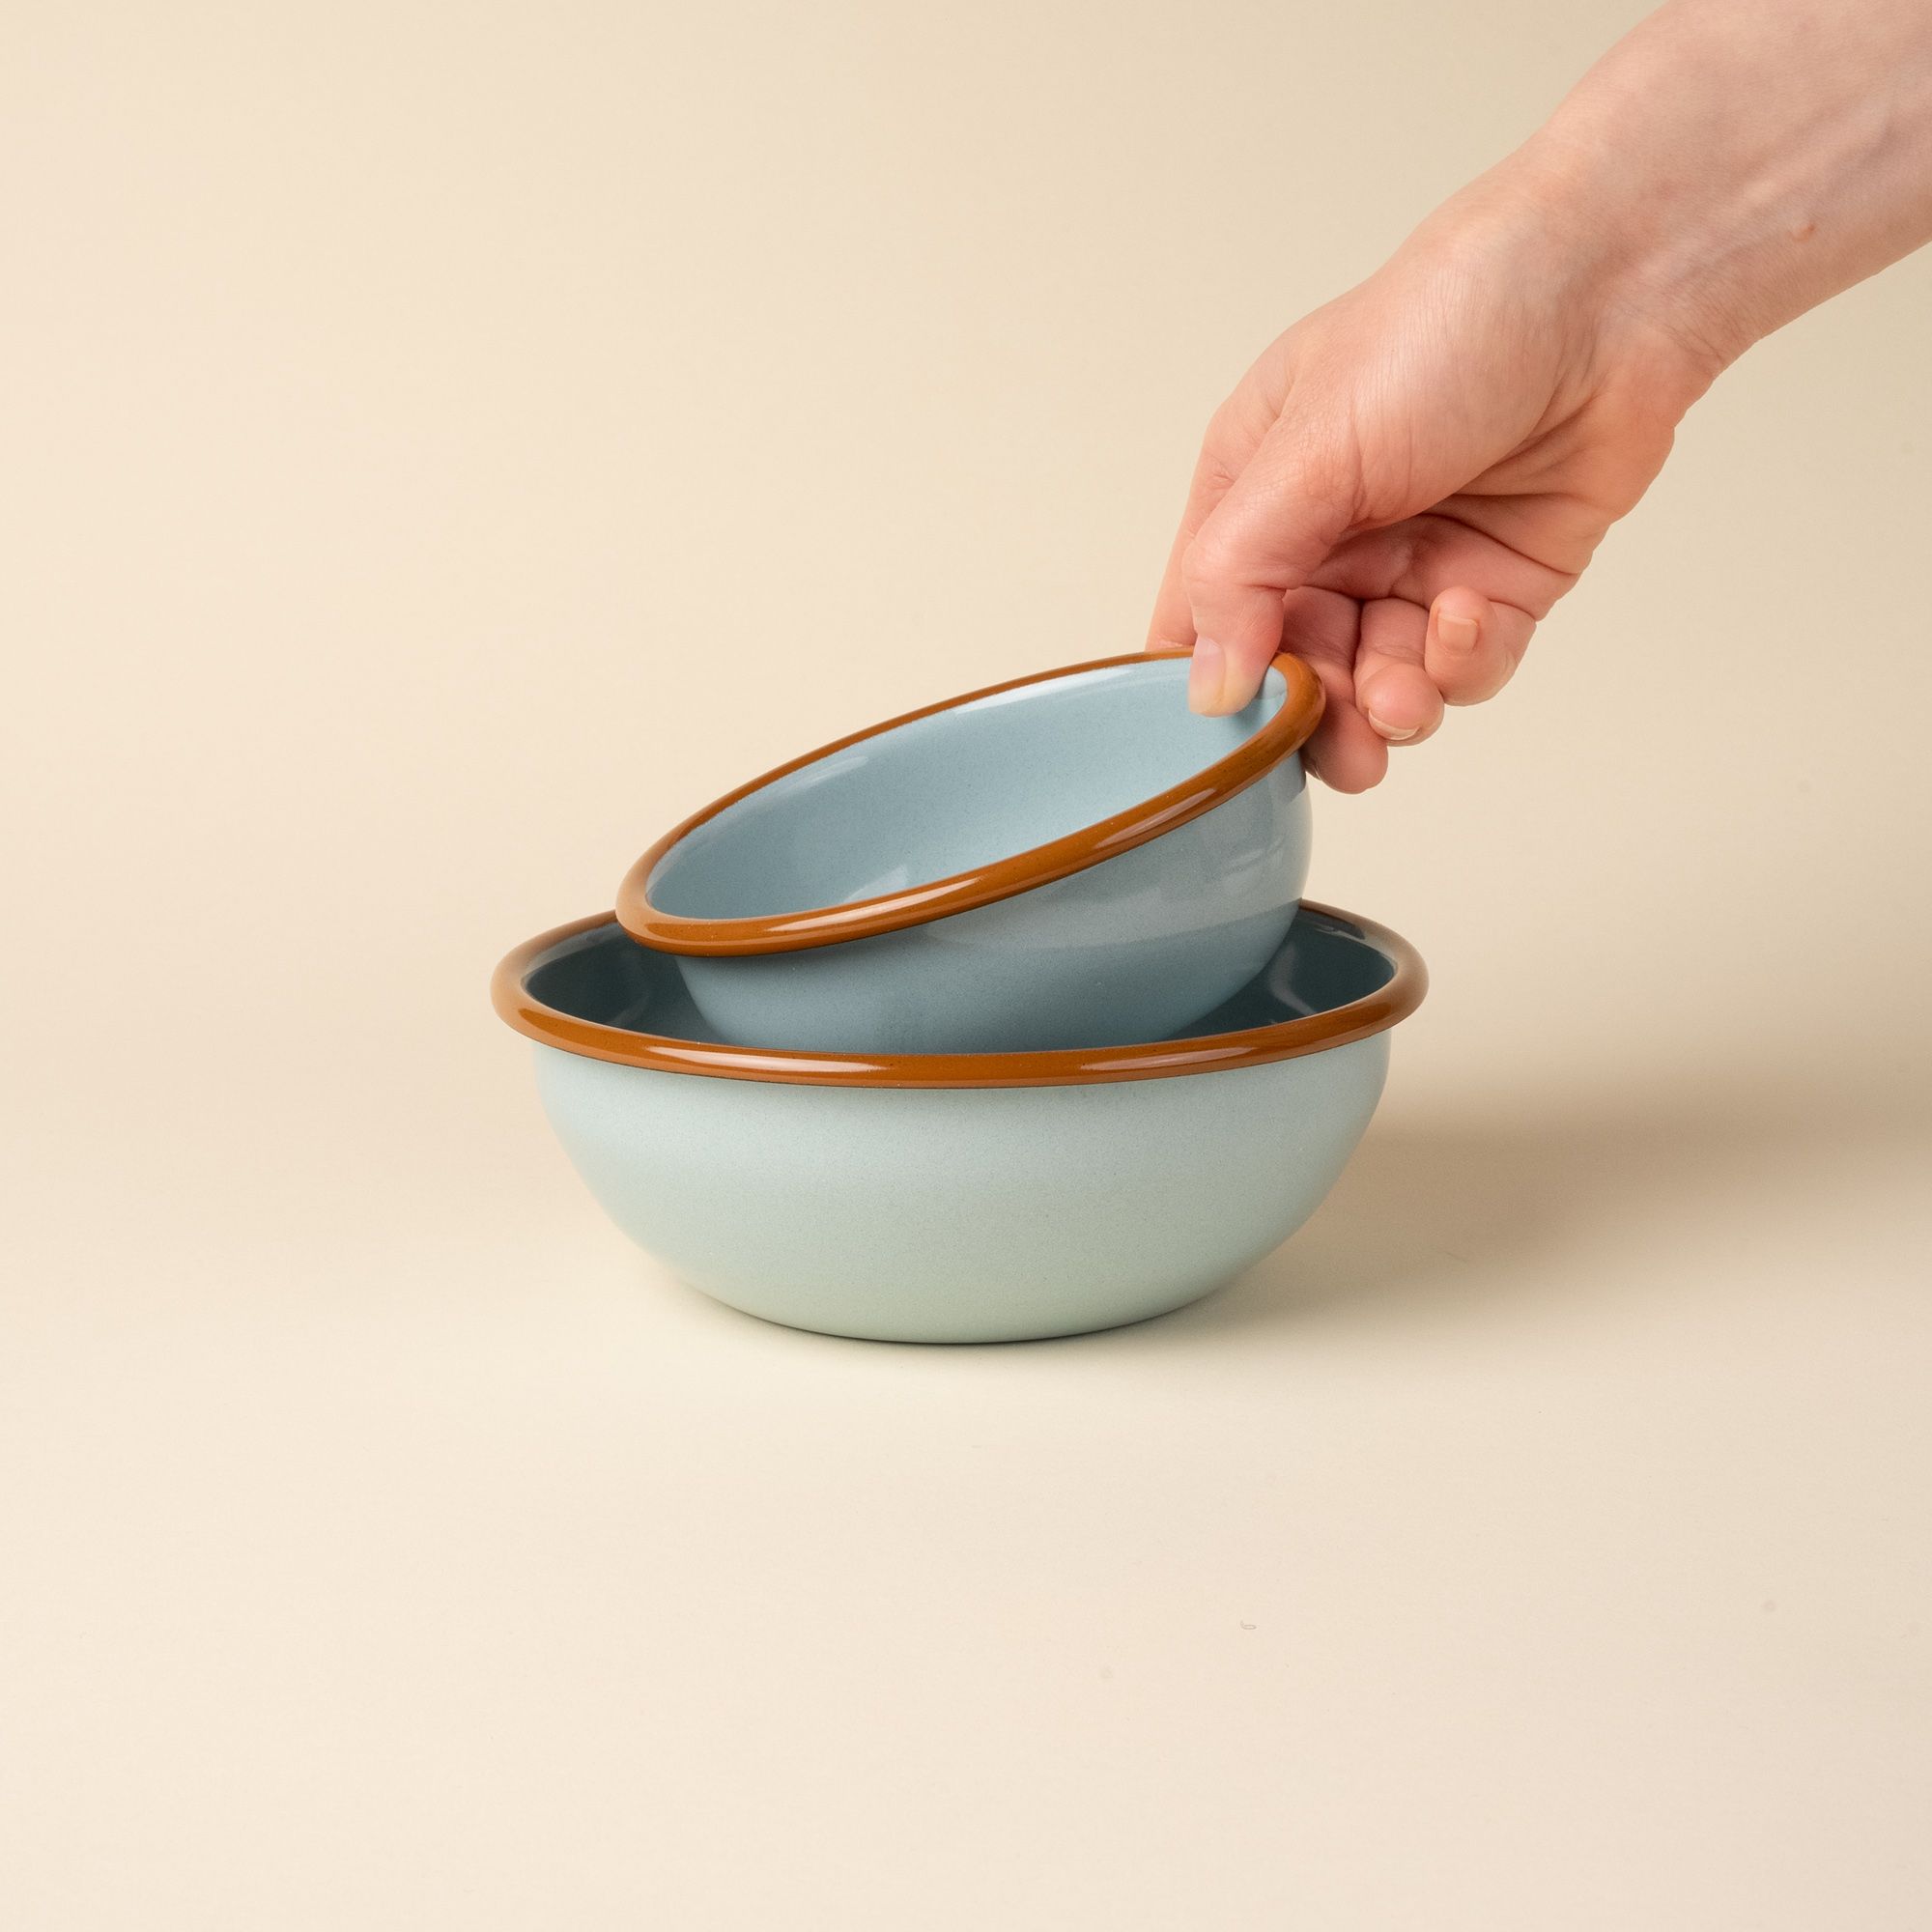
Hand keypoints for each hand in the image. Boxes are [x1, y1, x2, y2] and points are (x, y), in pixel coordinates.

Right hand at [1147, 177, 1713, 790]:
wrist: (1612, 291)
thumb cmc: (1444, 326)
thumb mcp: (1310, 448)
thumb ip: (1240, 571)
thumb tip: (1206, 687)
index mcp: (1253, 490)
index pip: (1201, 615)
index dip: (1213, 682)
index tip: (1235, 731)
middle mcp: (1325, 537)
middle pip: (1296, 668)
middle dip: (1319, 714)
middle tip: (1343, 747)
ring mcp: (1412, 565)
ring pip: (1380, 685)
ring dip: (1391, 705)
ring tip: (1405, 701)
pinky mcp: (1495, 587)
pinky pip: (1463, 668)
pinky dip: (1463, 664)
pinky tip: (1468, 613)